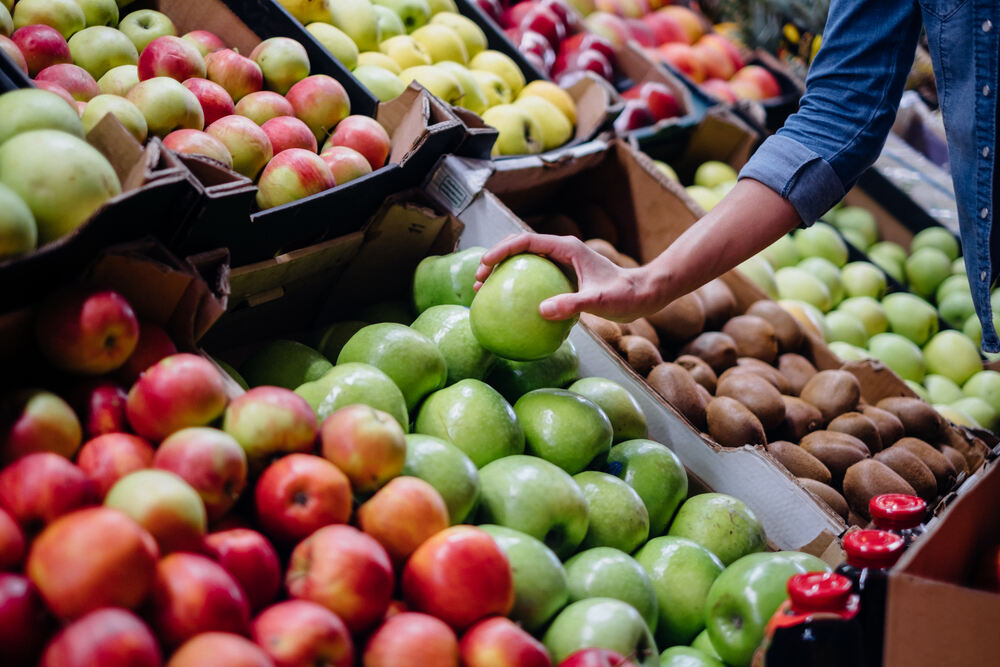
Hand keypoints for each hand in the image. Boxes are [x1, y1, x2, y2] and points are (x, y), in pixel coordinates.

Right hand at [474, 233, 661, 321]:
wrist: (643, 295)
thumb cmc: (624, 296)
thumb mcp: (598, 302)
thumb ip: (571, 304)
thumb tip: (542, 311)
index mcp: (566, 248)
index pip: (525, 241)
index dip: (501, 250)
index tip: (484, 265)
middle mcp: (561, 251)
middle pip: (519, 247)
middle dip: (495, 259)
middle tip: (477, 280)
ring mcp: (562, 263)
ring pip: (524, 261)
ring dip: (503, 272)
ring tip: (484, 291)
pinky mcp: (564, 276)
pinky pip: (534, 277)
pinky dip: (518, 286)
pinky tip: (511, 307)